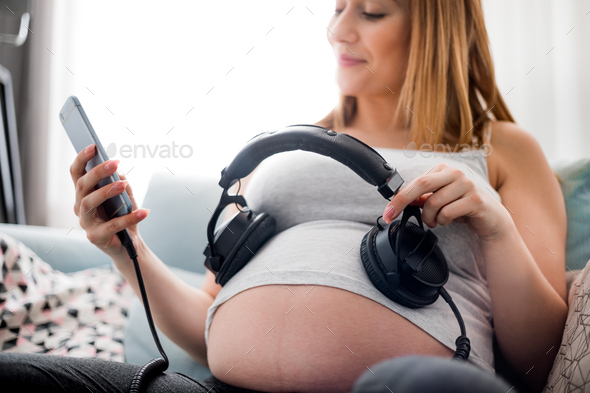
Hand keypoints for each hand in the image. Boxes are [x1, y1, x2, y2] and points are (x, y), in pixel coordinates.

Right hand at [70, 143, 149, 257]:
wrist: (129, 245)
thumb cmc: (124, 216)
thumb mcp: (125, 197)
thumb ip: (121, 183)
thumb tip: (119, 172)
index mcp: (84, 194)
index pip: (76, 173)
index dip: (81, 159)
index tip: (93, 146)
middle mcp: (80, 207)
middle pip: (82, 186)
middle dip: (97, 172)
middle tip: (115, 163)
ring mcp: (85, 223)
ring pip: (89, 203)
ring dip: (107, 191)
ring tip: (124, 185)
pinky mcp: (95, 237)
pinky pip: (112, 226)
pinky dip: (129, 218)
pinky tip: (144, 212)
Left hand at [382, 162, 511, 241]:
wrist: (491, 218)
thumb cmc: (462, 206)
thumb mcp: (440, 200)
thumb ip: (422, 198)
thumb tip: (399, 200)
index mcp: (444, 169)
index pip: (415, 181)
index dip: (399, 197)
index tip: (388, 212)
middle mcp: (455, 173)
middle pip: (422, 185)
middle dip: (403, 202)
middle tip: (392, 216)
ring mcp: (467, 185)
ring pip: (434, 202)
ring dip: (429, 218)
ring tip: (435, 221)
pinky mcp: (475, 200)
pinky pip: (448, 212)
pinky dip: (443, 221)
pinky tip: (448, 221)